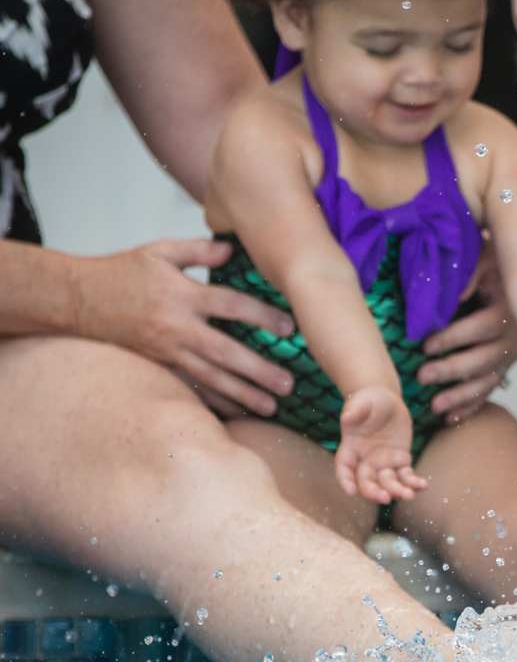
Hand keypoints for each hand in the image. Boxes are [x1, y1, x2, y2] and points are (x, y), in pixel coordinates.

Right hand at [72, 238, 296, 414]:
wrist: (80, 298)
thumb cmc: (125, 271)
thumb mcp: (160, 251)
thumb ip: (198, 249)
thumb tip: (233, 249)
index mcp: (182, 295)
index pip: (230, 306)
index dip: (262, 316)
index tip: (290, 328)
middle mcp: (177, 326)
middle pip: (224, 351)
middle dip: (257, 370)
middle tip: (288, 384)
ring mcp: (166, 349)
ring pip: (209, 376)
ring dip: (241, 394)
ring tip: (271, 407)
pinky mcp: (159, 363)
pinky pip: (189, 386)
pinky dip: (213, 401)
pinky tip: (237, 413)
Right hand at [335, 386, 426, 503]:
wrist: (385, 401)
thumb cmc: (368, 401)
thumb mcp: (360, 403)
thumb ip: (354, 410)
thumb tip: (347, 417)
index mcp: (350, 448)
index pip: (344, 468)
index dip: (345, 480)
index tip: (350, 492)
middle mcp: (365, 460)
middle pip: (367, 481)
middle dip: (374, 492)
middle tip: (385, 498)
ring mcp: (383, 463)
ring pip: (388, 482)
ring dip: (397, 490)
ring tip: (409, 495)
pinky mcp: (400, 460)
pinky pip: (406, 475)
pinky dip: (414, 482)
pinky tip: (423, 485)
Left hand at [419, 246, 516, 421]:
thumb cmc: (499, 263)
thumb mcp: (485, 259)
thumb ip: (471, 274)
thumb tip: (456, 293)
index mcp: (509, 311)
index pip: (480, 328)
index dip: (454, 338)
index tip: (426, 345)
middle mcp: (514, 337)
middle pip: (484, 359)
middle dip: (452, 370)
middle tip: (423, 377)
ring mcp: (512, 354)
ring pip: (488, 380)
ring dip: (462, 396)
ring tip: (435, 407)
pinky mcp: (506, 364)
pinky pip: (491, 388)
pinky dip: (473, 405)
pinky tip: (453, 418)